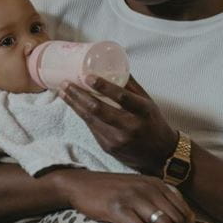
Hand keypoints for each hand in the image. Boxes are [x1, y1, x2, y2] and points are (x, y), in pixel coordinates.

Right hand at [47, 168, 194, 222]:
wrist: (81, 184)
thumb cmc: (110, 190)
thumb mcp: (137, 187)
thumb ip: (156, 198)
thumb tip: (176, 220)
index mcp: (156, 184)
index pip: (182, 209)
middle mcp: (148, 188)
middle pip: (176, 218)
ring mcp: (134, 198)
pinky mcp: (119, 209)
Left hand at [59, 74, 177, 175]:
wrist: (159, 156)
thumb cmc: (153, 123)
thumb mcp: (148, 102)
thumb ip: (131, 86)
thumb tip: (114, 65)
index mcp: (142, 112)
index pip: (122, 97)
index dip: (103, 86)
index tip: (87, 76)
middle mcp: (129, 127)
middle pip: (98, 110)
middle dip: (78, 96)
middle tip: (66, 83)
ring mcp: (117, 140)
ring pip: (90, 120)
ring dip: (74, 105)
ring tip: (63, 92)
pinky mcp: (108, 148)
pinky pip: (92, 128)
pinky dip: (83, 115)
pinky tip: (74, 105)